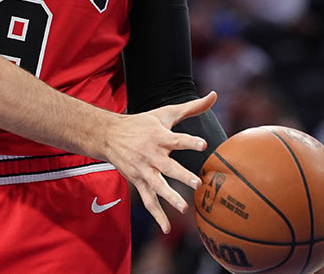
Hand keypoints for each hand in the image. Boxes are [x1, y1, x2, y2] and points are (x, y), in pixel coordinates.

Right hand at [103, 91, 216, 233]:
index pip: (176, 139)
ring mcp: (143, 170)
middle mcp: (151, 154)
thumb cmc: (142, 123)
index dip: (189, 141)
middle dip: (181, 175)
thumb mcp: (165, 113)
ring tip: (184, 208)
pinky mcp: (138, 182)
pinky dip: (157, 215)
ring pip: (157, 186)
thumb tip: (214, 94)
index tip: (203, 144)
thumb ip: (192, 107)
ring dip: (169, 197)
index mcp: (159, 136)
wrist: (109, 135)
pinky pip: (148, 201)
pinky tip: (167, 228)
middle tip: (196, 183)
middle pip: (168, 166)